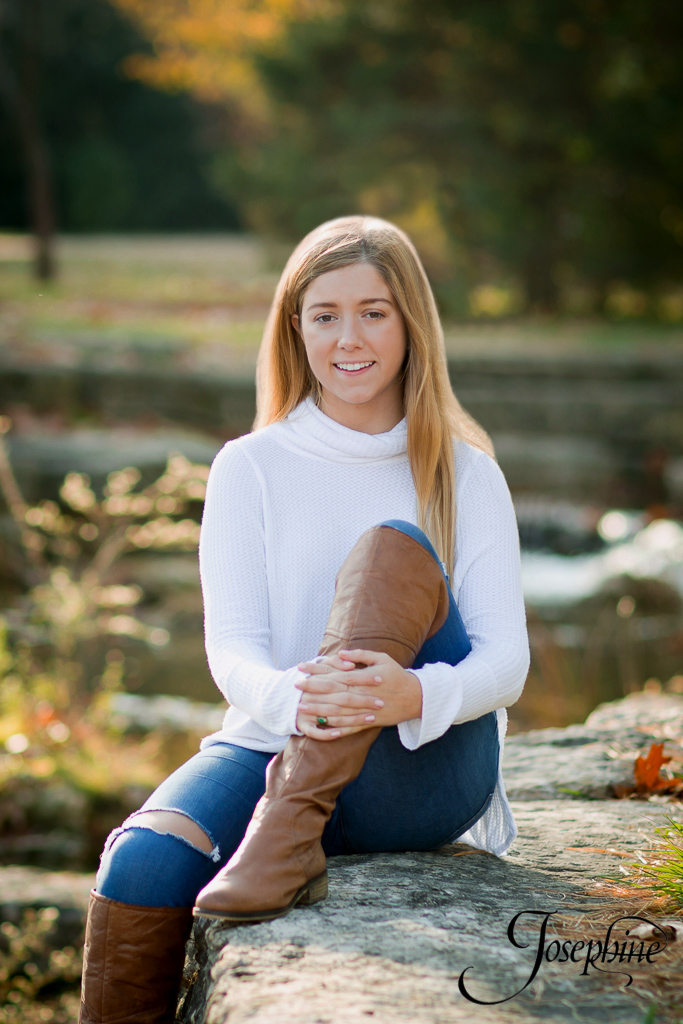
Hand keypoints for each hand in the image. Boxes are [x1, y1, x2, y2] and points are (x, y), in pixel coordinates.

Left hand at [294, 648, 421, 740]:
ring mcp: (364, 710)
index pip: (334, 673)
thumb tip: (342, 652)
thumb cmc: (398, 675)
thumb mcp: (382, 658)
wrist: (416, 698)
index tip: (302, 669)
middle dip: (312, 689)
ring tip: (302, 707)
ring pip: (338, 711)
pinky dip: (337, 729)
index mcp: (362, 678)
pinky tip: (323, 729)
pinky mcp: (369, 722)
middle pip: (332, 692)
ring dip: (318, 709)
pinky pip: (350, 727)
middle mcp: (361, 694)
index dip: (317, 671)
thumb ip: (361, 655)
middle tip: (295, 687)